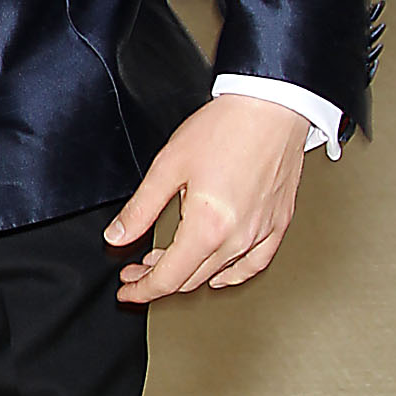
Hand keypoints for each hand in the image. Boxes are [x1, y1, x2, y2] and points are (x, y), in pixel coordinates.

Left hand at [106, 95, 310, 303]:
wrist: (272, 106)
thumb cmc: (227, 128)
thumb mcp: (169, 166)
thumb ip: (141, 208)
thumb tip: (117, 236)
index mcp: (208, 227)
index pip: (168, 278)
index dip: (142, 289)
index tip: (127, 288)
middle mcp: (238, 238)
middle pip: (192, 279)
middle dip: (159, 280)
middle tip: (138, 271)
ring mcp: (262, 233)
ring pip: (219, 273)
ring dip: (190, 275)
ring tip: (168, 263)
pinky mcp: (279, 223)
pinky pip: (255, 264)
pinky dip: (232, 274)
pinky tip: (219, 272)